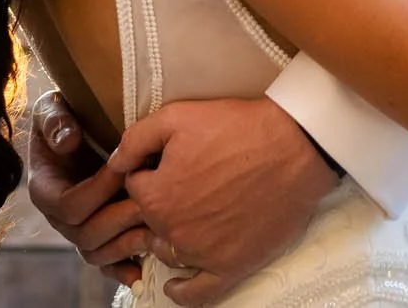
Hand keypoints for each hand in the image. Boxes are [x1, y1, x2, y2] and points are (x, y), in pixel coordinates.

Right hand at [26, 92, 147, 287]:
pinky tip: (142, 271)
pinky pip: (105, 264)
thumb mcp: (53, 107)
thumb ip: (55, 121)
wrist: (78, 126)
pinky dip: (123, 269)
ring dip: (126, 244)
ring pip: (96, 253)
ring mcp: (77, 229)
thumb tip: (68, 141)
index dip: (98, 191)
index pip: (68, 205)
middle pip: (84, 234)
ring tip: (155, 228)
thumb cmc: (66, 116)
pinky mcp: (96, 236)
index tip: (124, 169)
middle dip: (118, 219)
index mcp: (45, 188)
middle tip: (149, 201)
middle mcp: (58, 216)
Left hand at [108, 97, 338, 305]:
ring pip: (168, 252)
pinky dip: (183, 292)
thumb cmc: (236, 127)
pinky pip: (198, 293)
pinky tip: (174, 286)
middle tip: (185, 183)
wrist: (293, 147)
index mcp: (155, 195)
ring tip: (189, 216)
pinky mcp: (231, 267)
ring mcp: (202, 253)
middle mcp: (172, 230)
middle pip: (148, 221)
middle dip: (158, 203)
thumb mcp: (177, 117)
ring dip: (169, 237)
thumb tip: (113, 163)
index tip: (167, 161)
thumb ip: (135, 140)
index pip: (133, 188)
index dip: (149, 171)